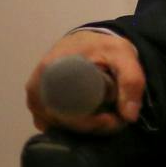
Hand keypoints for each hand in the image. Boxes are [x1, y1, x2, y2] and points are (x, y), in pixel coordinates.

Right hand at [24, 30, 144, 134]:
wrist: (85, 39)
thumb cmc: (102, 46)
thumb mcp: (123, 55)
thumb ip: (131, 81)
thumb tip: (129, 117)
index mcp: (49, 72)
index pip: (66, 112)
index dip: (91, 123)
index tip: (113, 120)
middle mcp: (35, 87)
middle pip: (61, 122)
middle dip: (91, 126)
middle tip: (114, 119)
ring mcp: (34, 98)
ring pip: (58, 125)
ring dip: (83, 127)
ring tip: (105, 116)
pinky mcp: (37, 104)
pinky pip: (53, 124)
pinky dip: (72, 126)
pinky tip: (90, 117)